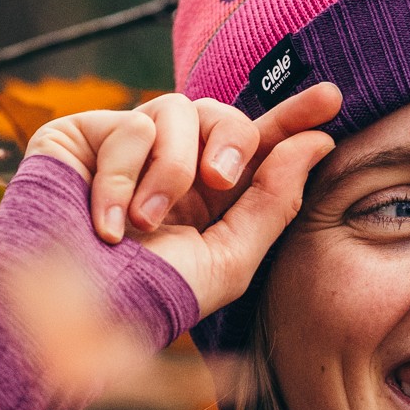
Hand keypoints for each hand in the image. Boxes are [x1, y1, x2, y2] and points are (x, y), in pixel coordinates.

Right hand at [23, 84, 342, 315]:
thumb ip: (274, 202)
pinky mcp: (82, 135)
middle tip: (221, 182)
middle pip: (224, 113)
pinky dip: (120, 180)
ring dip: (169, 172)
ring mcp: (127, 144)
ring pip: (175, 110)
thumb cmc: (152, 295)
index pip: (258, 146)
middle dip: (232, 141)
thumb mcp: (230, 259)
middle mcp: (173, 163)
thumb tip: (318, 143)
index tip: (332, 98)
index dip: (293, 118)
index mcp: (212, 196)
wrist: (76, 311)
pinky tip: (108, 226)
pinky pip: (125, 126)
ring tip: (147, 224)